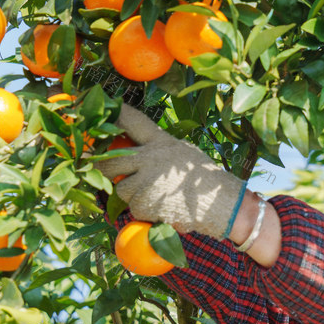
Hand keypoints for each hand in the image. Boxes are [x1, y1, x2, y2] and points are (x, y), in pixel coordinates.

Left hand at [95, 104, 244, 238]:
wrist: (222, 204)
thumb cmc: (203, 179)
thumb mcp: (183, 153)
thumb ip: (157, 149)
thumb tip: (129, 150)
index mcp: (161, 142)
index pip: (132, 121)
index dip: (114, 114)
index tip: (101, 112)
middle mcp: (151, 158)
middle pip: (110, 160)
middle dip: (106, 168)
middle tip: (110, 173)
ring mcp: (146, 181)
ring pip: (121, 188)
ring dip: (133, 195)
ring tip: (158, 195)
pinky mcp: (145, 203)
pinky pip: (133, 207)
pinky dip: (145, 211)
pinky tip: (164, 208)